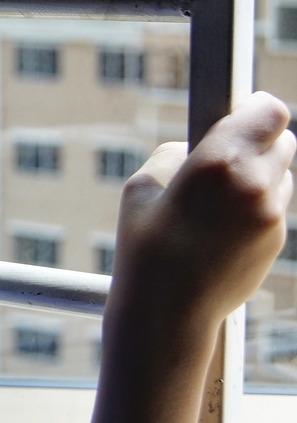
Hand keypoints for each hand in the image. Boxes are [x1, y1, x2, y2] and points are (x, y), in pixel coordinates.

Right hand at [112, 91, 293, 339]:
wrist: (167, 313)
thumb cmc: (144, 251)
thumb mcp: (139, 189)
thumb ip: (173, 155)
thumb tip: (194, 150)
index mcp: (219, 162)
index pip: (269, 111)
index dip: (254, 109)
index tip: (239, 114)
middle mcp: (255, 185)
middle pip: (282, 140)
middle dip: (257, 143)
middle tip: (223, 159)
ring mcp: (271, 216)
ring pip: (281, 174)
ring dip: (258, 176)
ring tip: (217, 200)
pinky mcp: (276, 241)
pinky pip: (273, 208)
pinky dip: (254, 208)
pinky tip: (219, 229)